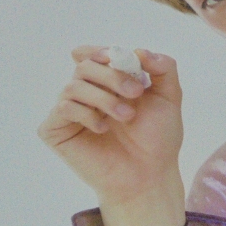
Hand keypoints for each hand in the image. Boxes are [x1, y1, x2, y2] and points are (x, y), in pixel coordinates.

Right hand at [39, 47, 183, 207]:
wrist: (149, 175)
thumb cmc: (157, 139)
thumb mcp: (169, 97)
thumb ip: (163, 67)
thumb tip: (141, 50)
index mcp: (107, 82)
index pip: (93, 55)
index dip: (102, 52)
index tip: (121, 58)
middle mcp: (85, 94)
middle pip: (84, 66)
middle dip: (112, 75)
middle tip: (136, 93)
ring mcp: (69, 112)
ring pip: (73, 86)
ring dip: (103, 98)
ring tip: (126, 116)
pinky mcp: (56, 131)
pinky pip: (62, 108)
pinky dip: (85, 113)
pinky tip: (102, 128)